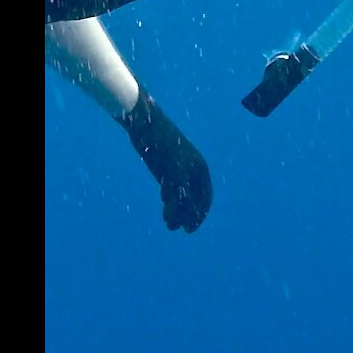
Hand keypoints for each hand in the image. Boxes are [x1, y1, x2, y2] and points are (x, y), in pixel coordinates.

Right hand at [118, 91, 212, 232]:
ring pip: (187, 199)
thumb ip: (174, 177)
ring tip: (172, 226)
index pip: (206, 193)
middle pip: (201, 199)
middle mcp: (196, 167)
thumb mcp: (170, 161)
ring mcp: (185, 168)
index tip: (194, 224)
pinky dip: (172, 207)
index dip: (201, 210)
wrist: (146, 122)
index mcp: (199, 164)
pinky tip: (167, 216)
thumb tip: (170, 196)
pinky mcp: (172, 168)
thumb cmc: (157, 141)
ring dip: (181, 215)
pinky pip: (175, 194)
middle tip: (188, 230)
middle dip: (195, 216)